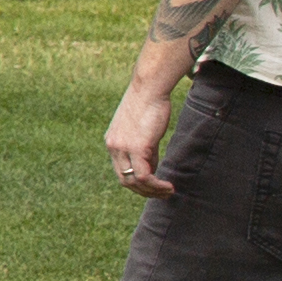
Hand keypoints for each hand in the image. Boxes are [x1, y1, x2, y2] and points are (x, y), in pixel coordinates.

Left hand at [106, 81, 177, 197]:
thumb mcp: (143, 130)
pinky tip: (168, 186)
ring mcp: (123, 148)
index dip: (137, 182)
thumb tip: (152, 168)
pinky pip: (144, 176)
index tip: (154, 185)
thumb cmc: (150, 103)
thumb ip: (145, 150)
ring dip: (152, 191)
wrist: (150, 87)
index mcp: (112, 142)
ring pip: (134, 181)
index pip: (121, 171)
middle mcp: (113, 146)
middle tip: (162, 193)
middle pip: (125, 180)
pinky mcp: (137, 147)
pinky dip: (156, 185)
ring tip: (168, 191)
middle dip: (144, 191)